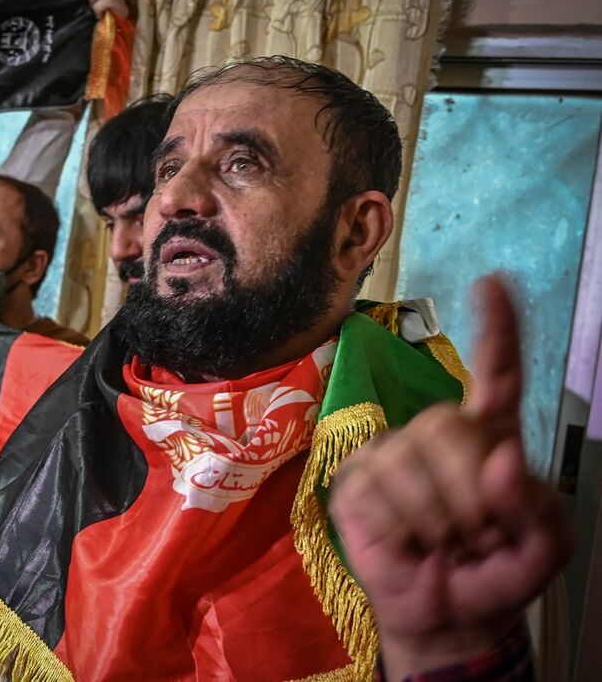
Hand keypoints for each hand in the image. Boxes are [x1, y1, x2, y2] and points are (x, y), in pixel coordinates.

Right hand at [328, 276, 572, 679]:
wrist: (448, 616)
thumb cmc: (496, 572)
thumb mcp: (543, 548)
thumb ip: (536, 504)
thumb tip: (500, 458)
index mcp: (490, 437)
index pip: (497, 374)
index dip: (497, 328)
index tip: (491, 282)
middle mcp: (437, 433)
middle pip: (450, 423)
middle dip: (471, 487)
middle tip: (477, 531)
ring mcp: (390, 453)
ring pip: (413, 457)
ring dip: (439, 515)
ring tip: (443, 540)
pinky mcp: (356, 480)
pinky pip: (379, 489)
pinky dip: (403, 526)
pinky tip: (408, 539)